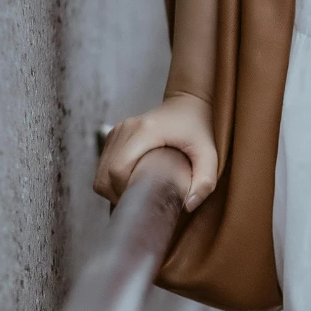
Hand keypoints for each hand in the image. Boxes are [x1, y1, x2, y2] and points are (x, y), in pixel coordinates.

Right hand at [93, 93, 217, 211]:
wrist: (186, 104)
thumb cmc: (198, 129)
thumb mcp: (209, 155)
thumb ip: (205, 181)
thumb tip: (188, 206)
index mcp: (146, 131)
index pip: (118, 169)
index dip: (126, 191)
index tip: (144, 201)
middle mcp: (126, 129)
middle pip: (105, 174)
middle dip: (118, 195)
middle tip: (140, 203)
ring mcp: (116, 131)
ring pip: (100, 172)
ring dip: (113, 189)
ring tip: (135, 195)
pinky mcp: (113, 135)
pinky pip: (102, 165)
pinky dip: (111, 180)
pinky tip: (130, 184)